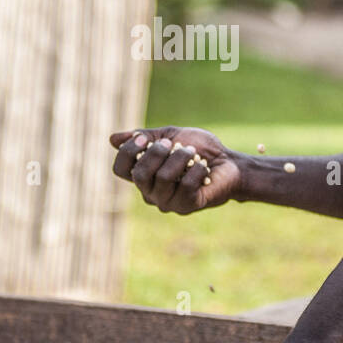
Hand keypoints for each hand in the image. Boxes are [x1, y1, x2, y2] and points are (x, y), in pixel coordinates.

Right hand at [108, 125, 240, 213]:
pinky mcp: (187, 206)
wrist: (228, 162)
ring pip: (163, 179)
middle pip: (139, 176)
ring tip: (192, 152)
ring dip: (179, 159)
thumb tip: (113, 139)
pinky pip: (185, 187)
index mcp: (144, 174)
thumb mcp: (170, 135)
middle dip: (155, 154)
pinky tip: (203, 166)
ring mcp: (168, 202)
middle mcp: (151, 192)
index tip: (144, 138)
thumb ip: (145, 137)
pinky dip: (195, 170)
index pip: (120, 169)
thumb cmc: (199, 148)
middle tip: (172, 143)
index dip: (128, 152)